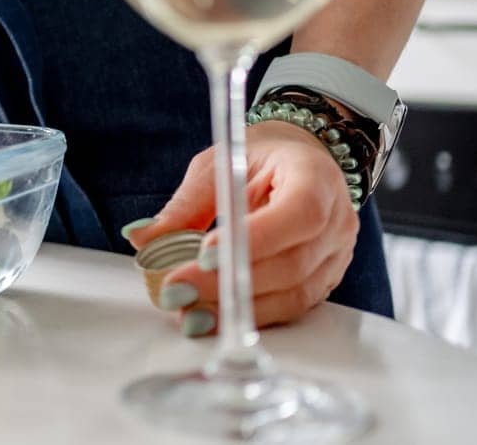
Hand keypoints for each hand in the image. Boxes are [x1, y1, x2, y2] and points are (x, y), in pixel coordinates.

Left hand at [124, 120, 358, 333]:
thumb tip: (140, 237)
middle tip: (178, 291)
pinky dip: (251, 315)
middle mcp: (336, 220)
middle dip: (231, 283)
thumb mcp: (217, 166)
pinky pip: (292, 306)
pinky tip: (213, 317)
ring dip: (238, 309)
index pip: (298, 213)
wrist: (296, 160)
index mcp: (315, 177)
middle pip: (292, 263)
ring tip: (188, 313)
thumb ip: (185, 205)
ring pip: (294, 294)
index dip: (256, 239)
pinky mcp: (324, 280)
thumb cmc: (256, 159)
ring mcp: (336, 255)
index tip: (204, 255)